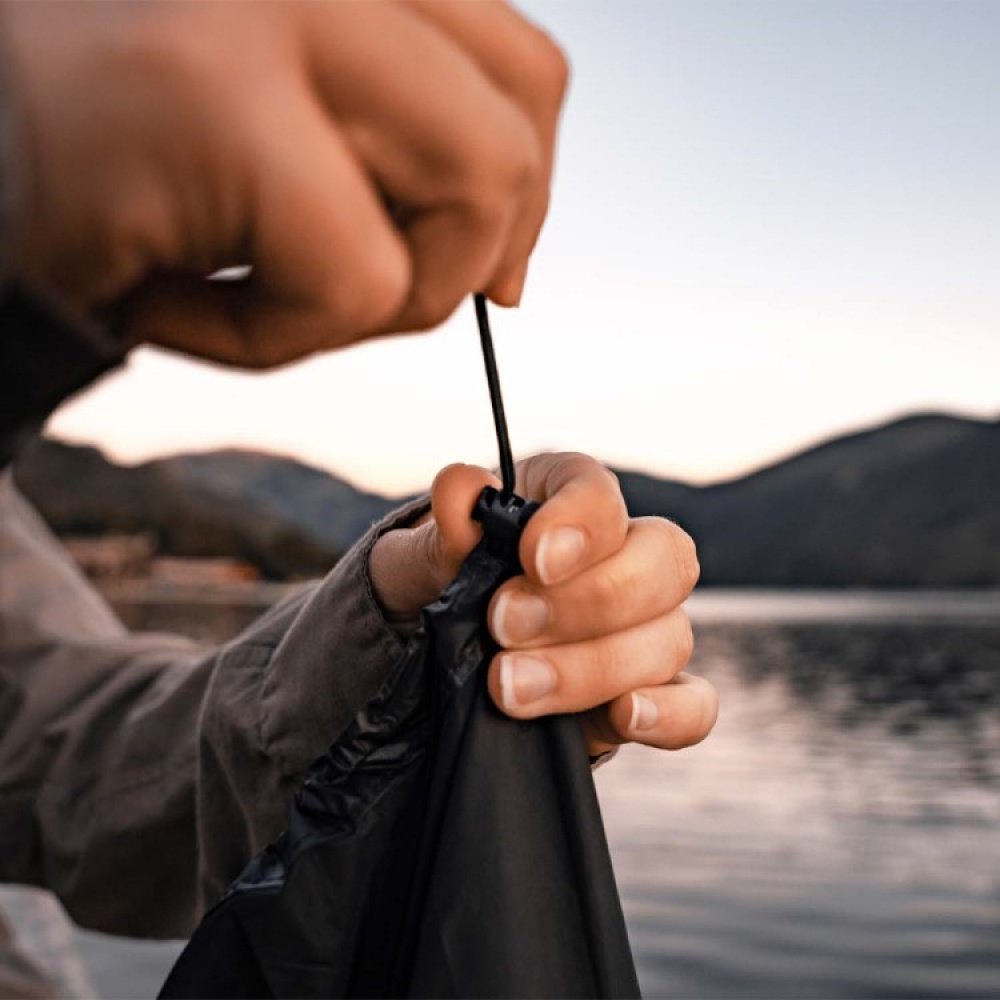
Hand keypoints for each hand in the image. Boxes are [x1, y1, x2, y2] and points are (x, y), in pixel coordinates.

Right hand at [1, 1, 566, 365]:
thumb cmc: (112, 169)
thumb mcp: (285, 131)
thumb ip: (395, 140)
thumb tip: (507, 252)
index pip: (520, 65)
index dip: (524, 188)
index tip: (487, 271)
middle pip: (518, 128)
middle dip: (468, 258)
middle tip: (373, 296)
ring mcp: (267, 2)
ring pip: (471, 195)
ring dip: (374, 299)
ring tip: (250, 288)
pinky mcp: (216, 95)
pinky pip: (355, 282)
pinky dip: (273, 337)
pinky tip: (171, 301)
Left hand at [370, 454, 718, 756]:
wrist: (438, 656)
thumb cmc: (439, 585)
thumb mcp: (420, 556)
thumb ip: (441, 529)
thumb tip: (462, 491)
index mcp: (568, 500)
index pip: (602, 495)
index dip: (578, 524)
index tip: (532, 556)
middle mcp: (624, 555)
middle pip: (662, 562)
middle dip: (585, 602)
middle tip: (503, 624)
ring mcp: (644, 626)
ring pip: (669, 638)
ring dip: (591, 668)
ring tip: (509, 686)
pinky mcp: (647, 693)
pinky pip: (693, 705)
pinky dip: (668, 714)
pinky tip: (624, 716)